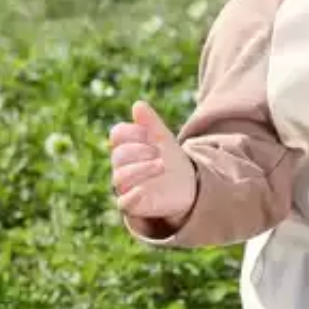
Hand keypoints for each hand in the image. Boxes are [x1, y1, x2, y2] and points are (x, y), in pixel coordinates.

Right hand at [109, 100, 196, 224]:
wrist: (189, 186)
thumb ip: (151, 122)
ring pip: (120, 177)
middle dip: (140, 151)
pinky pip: (123, 202)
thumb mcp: (164, 139)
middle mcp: (122, 166)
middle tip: (159, 153)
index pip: (119, 134)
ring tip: (162, 165)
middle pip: (120, 155)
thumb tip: (137, 104)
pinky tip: (143, 190)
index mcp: (127, 146)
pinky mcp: (132, 204)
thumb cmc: (172, 160)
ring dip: (141, 169)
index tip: (151, 135)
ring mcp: (126, 185)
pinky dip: (132, 195)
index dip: (134, 132)